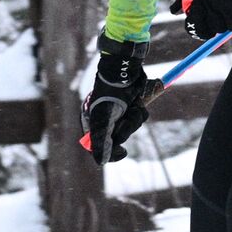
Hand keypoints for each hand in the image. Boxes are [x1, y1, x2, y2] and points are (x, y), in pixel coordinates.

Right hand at [81, 36, 153, 163]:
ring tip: (132, 106)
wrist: (125, 69)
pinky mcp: (130, 105)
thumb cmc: (111, 93)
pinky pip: (138, 117)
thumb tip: (101, 162)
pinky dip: (140, 112)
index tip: (123, 152)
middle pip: (118, 138)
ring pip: (131, 127)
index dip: (110, 153)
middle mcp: (104, 118)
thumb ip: (101, 141)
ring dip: (134, 119)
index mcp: (91, 122)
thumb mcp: (104, 119)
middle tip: (126, 117)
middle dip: (126, 128)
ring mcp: (118, 112)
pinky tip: (137, 102)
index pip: (97, 147)